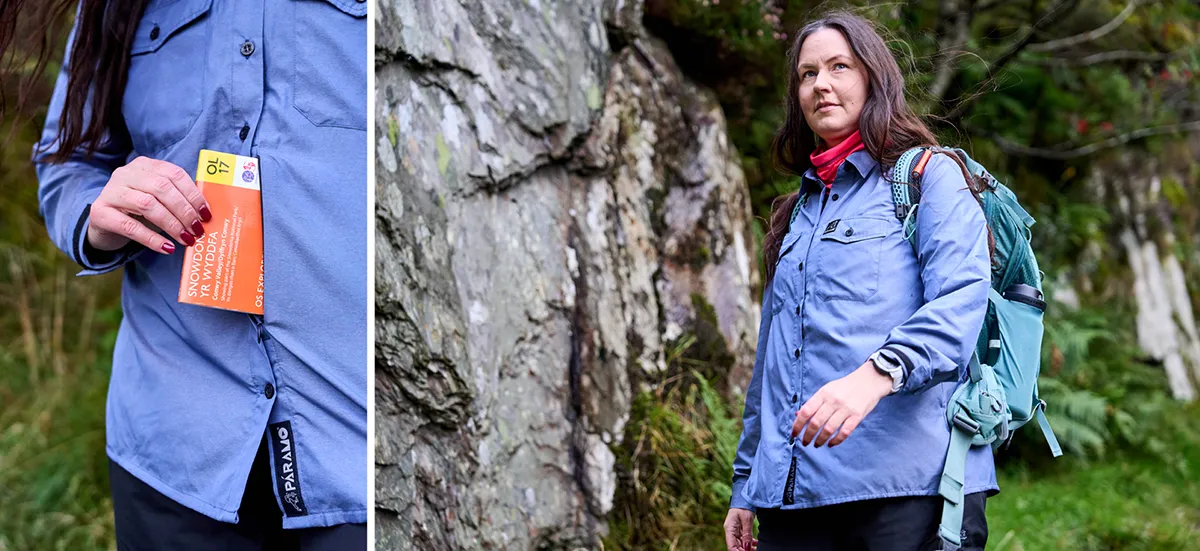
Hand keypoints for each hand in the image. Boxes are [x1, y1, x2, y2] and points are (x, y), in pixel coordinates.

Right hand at [87, 156, 210, 253]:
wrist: (104, 223)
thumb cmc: (139, 211)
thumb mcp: (159, 200)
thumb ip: (178, 200)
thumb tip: (206, 215)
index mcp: (145, 165)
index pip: (174, 174)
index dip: (193, 194)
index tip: (206, 214)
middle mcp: (126, 173)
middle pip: (161, 188)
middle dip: (184, 210)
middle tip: (198, 230)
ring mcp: (111, 192)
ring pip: (147, 205)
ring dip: (172, 224)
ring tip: (187, 239)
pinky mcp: (100, 213)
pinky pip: (130, 226)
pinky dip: (152, 239)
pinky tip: (168, 247)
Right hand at [723, 508, 755, 550]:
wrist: (745, 498)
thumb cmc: (744, 506)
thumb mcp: (747, 520)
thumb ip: (747, 534)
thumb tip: (747, 547)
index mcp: (729, 529)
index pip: (731, 546)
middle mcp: (731, 531)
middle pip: (736, 546)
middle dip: (744, 550)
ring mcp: (735, 531)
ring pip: (741, 544)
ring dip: (748, 548)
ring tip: (757, 549)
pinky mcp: (740, 530)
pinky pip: (744, 539)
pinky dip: (750, 543)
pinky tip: (756, 544)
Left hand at [792, 361, 893, 447]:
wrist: (869, 381)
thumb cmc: (845, 387)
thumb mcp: (827, 389)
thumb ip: (814, 402)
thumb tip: (798, 415)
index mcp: (823, 393)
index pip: (806, 411)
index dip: (797, 424)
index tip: (794, 434)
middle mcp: (833, 401)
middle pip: (816, 422)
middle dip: (808, 436)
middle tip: (805, 442)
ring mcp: (846, 409)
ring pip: (829, 429)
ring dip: (820, 440)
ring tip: (816, 444)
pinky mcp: (857, 416)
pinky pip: (844, 432)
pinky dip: (836, 440)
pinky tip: (831, 443)